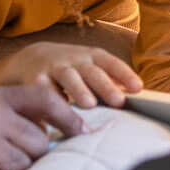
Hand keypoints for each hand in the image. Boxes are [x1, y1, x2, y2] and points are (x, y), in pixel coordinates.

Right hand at [0, 41, 142, 106]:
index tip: (138, 88)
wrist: (30, 58)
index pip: (111, 63)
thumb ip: (110, 79)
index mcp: (91, 57)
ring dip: (79, 89)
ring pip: (68, 77)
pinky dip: (49, 100)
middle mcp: (73, 60)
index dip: (125, 74)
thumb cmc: (70, 68)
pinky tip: (57, 113)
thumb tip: (137, 94)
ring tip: (89, 104)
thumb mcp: (90, 67)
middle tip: (119, 101)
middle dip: (106, 86)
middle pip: (92, 71)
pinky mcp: (34, 79)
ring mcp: (53, 68)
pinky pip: (42, 90)